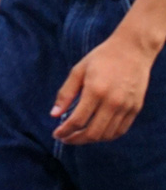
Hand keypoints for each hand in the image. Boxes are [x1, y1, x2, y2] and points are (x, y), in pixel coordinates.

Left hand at [50, 30, 153, 144]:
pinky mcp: (135, 109)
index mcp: (95, 90)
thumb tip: (54, 114)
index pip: (77, 120)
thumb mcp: (78, 70)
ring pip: (107, 135)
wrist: (132, 50)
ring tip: (78, 136)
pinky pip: (120, 131)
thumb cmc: (102, 58)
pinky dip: (107, 136)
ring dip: (90, 140)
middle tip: (65, 139)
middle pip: (92, 133)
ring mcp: (126, 107)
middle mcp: (112, 102)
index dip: (65, 131)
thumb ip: (66, 93)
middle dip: (76, 139)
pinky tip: (96, 132)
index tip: (56, 134)